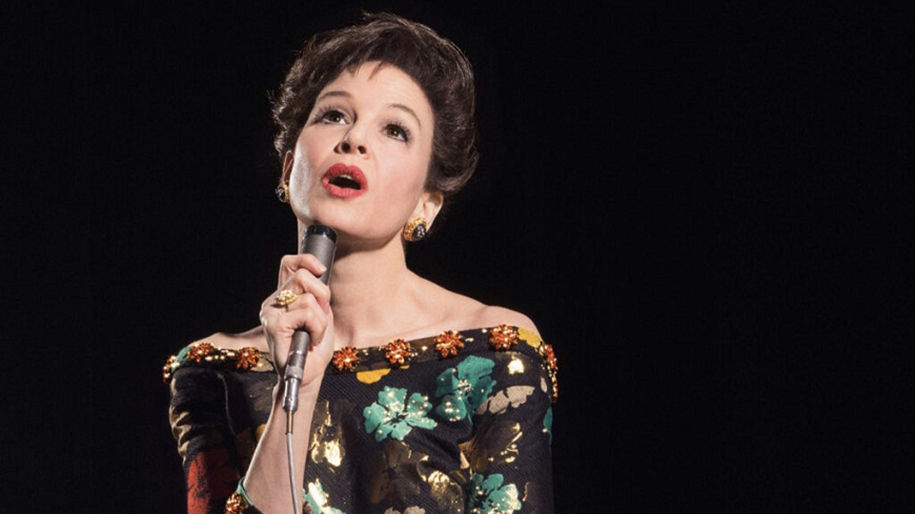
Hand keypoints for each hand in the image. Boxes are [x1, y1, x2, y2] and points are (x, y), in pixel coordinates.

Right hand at [259, 254, 333, 388]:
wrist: (308, 374)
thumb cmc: (314, 347)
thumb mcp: (321, 314)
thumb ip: (318, 294)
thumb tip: (320, 271)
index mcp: (283, 297)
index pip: (289, 264)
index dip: (305, 260)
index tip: (320, 268)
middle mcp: (273, 302)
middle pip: (303, 277)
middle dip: (322, 296)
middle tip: (321, 317)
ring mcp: (271, 313)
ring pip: (308, 298)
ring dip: (321, 319)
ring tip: (314, 334)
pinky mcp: (274, 325)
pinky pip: (306, 313)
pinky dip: (317, 327)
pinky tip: (311, 340)